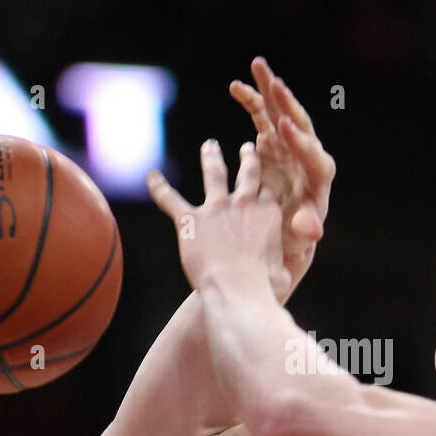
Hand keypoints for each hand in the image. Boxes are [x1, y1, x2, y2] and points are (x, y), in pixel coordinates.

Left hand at [147, 141, 291, 301]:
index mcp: (269, 215)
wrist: (237, 289)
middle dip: (249, 158)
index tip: (268, 177)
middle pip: (248, 174)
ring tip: (210, 146)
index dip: (269, 183)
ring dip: (211, 158)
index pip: (270, 192)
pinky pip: (170, 199)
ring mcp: (216, 209)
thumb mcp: (282, 275)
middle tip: (247, 148)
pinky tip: (152, 177)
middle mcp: (244, 204)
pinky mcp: (190, 220)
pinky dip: (159, 188)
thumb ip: (282, 268)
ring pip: (214, 174)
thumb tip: (283, 276)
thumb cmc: (262, 289)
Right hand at [230, 56, 334, 298]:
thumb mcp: (297, 245)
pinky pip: (264, 118)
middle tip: (274, 83)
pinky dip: (253, 101)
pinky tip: (237, 86)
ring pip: (282, 114)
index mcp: (318, 182)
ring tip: (258, 67)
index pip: (314, 156)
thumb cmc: (290, 248)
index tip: (284, 125)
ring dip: (270, 91)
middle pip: (301, 126)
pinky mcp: (272, 145)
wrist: (279, 244)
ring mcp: (289, 149)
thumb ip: (304, 234)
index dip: (300, 141)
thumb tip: (312, 230)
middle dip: (288, 104)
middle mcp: (306, 159)